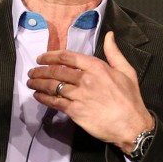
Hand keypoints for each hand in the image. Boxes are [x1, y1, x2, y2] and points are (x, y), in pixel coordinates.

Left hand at [27, 31, 153, 151]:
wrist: (132, 126)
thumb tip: (109, 35)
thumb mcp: (127, 71)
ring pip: (52, 86)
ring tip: (31, 82)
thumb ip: (114, 53)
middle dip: (40, 70)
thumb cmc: (130, 99)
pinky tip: (37, 96)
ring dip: (38, 83)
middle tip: (32, 71)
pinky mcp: (74, 111)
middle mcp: (85, 79)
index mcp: (97, 67)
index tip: (41, 58)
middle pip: (56, 71)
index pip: (67, 57)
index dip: (50, 56)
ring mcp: (79, 95)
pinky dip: (43, 98)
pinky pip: (54, 102)